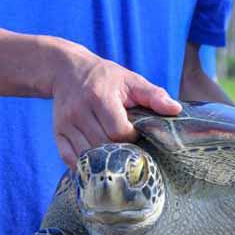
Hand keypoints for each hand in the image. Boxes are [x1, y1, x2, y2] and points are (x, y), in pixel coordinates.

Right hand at [48, 40, 180, 166]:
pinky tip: (98, 161)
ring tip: (116, 153)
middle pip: (104, 145)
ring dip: (105, 159)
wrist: (68, 70)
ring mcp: (66, 124)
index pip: (119, 131)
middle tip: (130, 147)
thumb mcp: (131, 80)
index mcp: (99, 97)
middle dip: (120, 149)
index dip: (132, 137)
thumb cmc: (106, 77)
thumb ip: (154, 95)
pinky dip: (85, 164)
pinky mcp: (57, 133)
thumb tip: (176, 110)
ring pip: (88, 155)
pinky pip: (70, 159)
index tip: (136, 133)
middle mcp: (79, 111)